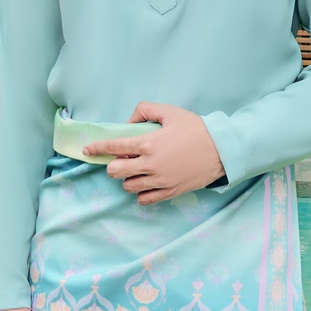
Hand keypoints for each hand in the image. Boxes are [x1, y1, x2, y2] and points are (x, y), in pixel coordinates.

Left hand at [89, 103, 224, 203]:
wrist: (222, 150)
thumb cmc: (197, 129)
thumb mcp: (170, 112)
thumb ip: (145, 110)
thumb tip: (129, 121)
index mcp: (148, 143)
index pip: (112, 147)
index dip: (96, 148)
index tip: (88, 150)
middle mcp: (150, 164)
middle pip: (115, 171)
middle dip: (112, 165)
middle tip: (120, 161)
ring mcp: (160, 181)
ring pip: (128, 186)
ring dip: (127, 179)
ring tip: (137, 172)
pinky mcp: (170, 192)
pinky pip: (145, 199)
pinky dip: (141, 193)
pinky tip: (146, 185)